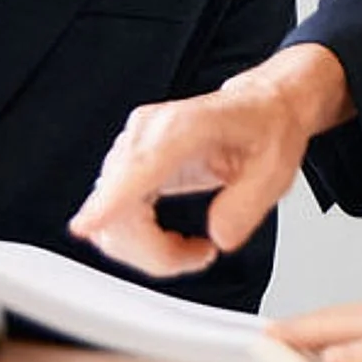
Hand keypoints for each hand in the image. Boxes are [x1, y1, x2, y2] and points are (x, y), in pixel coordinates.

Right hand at [69, 43, 349, 276]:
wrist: (261, 105)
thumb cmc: (266, 127)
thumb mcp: (275, 170)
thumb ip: (244, 207)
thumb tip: (218, 236)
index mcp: (184, 127)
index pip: (137, 167)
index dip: (109, 201)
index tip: (86, 227)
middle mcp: (149, 132)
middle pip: (118, 205)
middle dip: (151, 251)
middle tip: (198, 256)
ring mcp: (134, 146)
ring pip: (112, 216)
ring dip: (147, 248)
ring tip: (192, 247)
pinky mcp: (130, 163)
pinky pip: (116, 213)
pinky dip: (141, 238)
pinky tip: (171, 238)